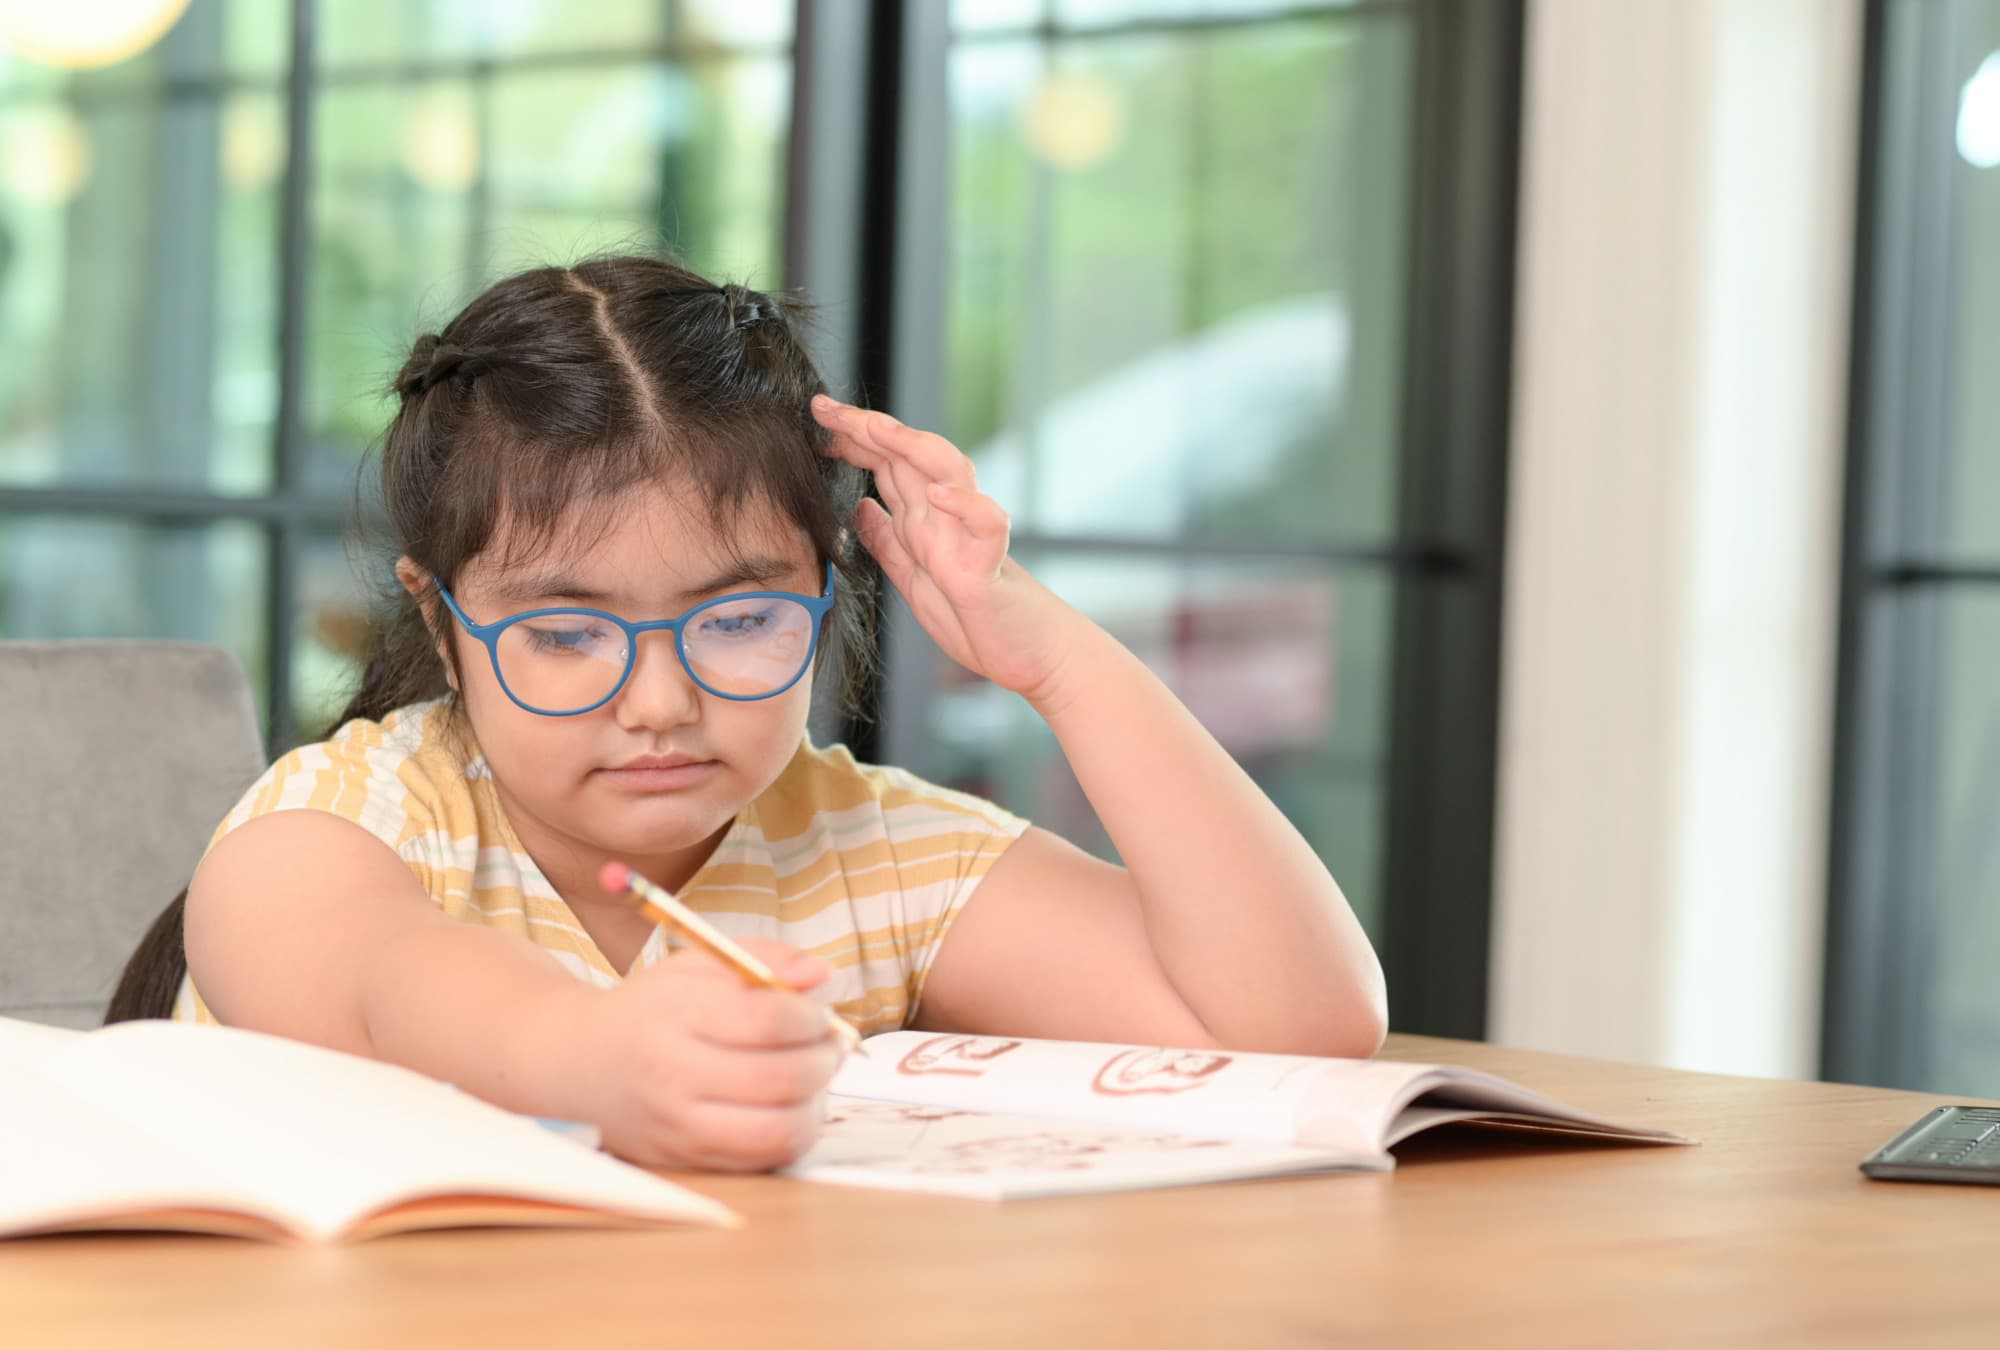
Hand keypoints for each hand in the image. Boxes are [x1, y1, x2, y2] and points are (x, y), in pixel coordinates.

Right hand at [570, 938, 845, 1168]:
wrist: (578, 1065)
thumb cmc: (650, 1010)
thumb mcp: (696, 965)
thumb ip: (763, 957)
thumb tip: (822, 974)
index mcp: (674, 1013)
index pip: (768, 1020)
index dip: (811, 1016)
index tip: (818, 1011)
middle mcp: (672, 1074)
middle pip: (781, 1078)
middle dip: (824, 1059)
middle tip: (829, 1045)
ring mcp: (678, 1127)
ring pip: (780, 1129)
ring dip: (816, 1102)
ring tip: (813, 1077)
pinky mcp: (686, 1162)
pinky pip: (763, 1159)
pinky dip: (791, 1133)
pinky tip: (788, 1106)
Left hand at [812, 394, 1082, 701]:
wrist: (1025, 653)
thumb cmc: (973, 616)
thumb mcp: (911, 577)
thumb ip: (887, 541)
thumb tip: (859, 506)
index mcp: (922, 519)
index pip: (886, 463)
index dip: (852, 439)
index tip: (816, 419)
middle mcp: (945, 516)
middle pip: (908, 455)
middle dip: (867, 427)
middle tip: (824, 408)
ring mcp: (968, 535)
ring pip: (950, 472)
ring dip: (914, 447)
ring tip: (878, 430)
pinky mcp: (990, 563)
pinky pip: (987, 524)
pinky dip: (965, 505)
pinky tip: (940, 494)